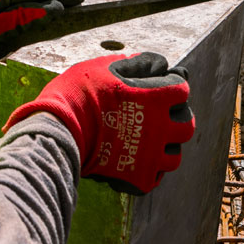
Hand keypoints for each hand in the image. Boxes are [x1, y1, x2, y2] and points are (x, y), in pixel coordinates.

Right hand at [2, 52, 192, 193]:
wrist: (56, 130)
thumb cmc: (77, 93)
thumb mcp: (105, 67)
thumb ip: (136, 64)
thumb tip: (158, 64)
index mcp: (157, 99)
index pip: (181, 89)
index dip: (171, 85)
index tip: (158, 85)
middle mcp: (161, 129)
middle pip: (187, 125)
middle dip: (176, 117)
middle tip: (160, 116)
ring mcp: (151, 157)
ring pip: (175, 156)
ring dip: (166, 147)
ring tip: (148, 142)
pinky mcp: (138, 179)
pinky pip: (155, 177)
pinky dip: (149, 170)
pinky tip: (135, 160)